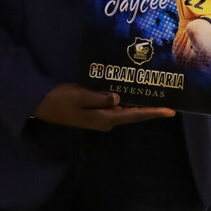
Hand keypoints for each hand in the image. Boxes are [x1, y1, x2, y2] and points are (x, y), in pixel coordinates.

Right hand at [32, 83, 175, 130]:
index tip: (171, 111)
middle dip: (150, 107)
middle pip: (133, 114)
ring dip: (138, 102)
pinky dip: (125, 99)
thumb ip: (101, 98)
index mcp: (104, 119)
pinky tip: (132, 90)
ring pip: (124, 109)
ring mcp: (99, 117)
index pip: (134, 116)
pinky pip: (114, 105)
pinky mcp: (94, 111)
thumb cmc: (59, 100)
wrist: (39, 104)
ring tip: (156, 92)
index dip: (153, 113)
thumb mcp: (80, 96)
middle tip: (168, 98)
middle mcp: (105, 120)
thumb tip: (119, 98)